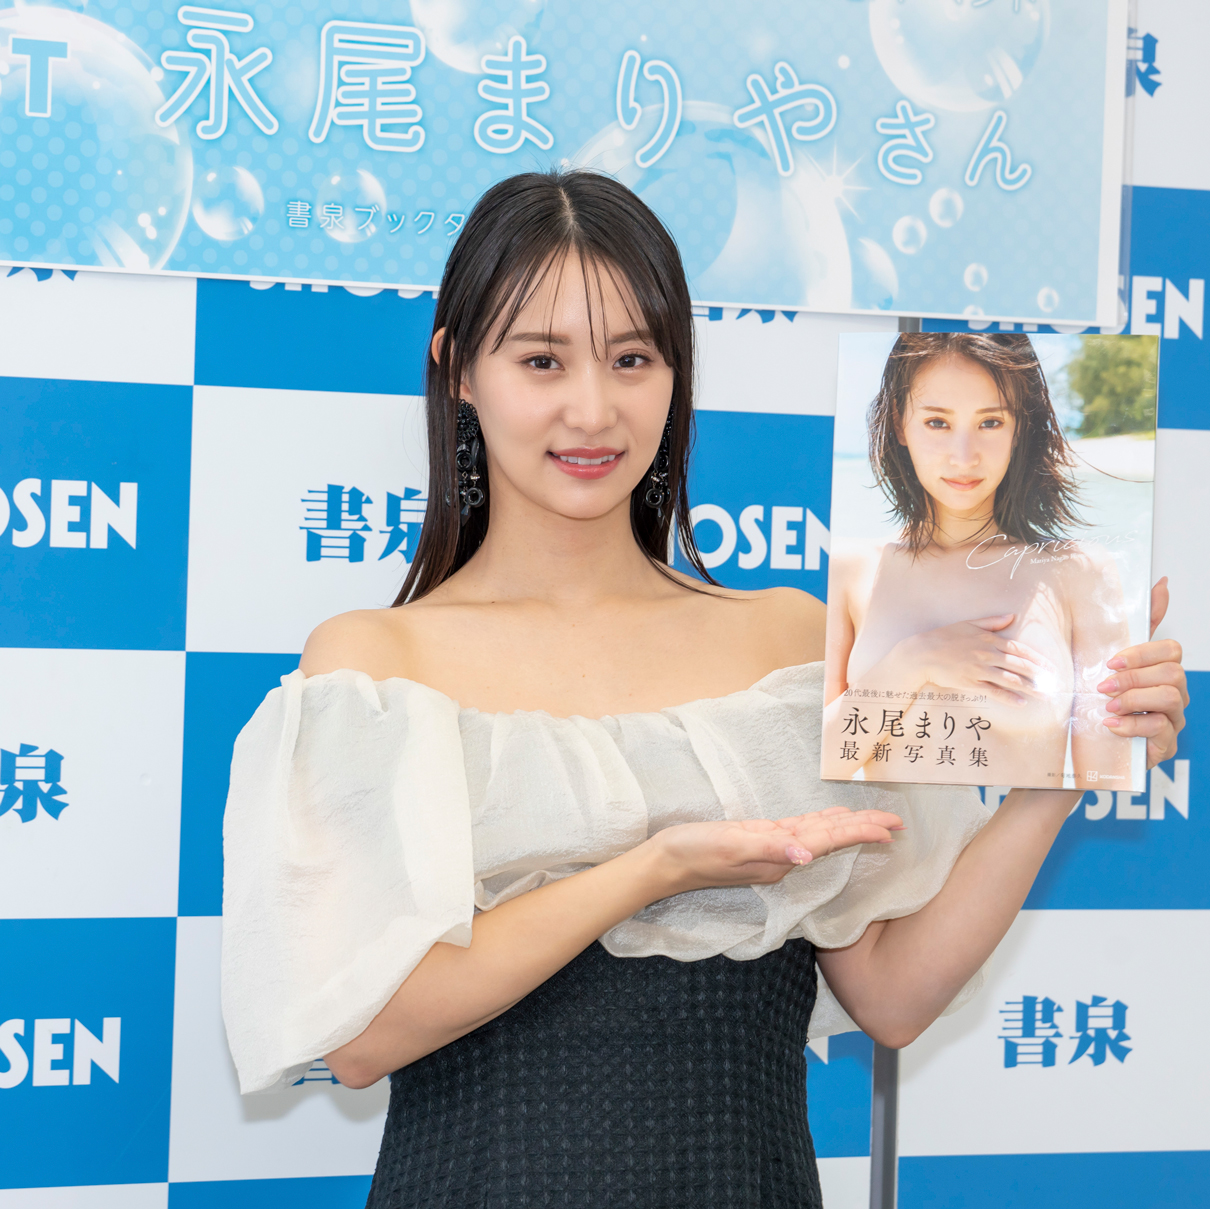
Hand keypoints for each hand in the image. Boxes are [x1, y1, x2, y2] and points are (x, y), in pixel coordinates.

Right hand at [647, 807, 903, 894]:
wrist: (663, 864)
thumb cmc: (694, 852)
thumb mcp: (730, 847)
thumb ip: (769, 849)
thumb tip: (807, 855)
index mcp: (779, 856)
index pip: (828, 841)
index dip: (860, 833)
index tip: (890, 830)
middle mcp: (781, 856)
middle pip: (831, 839)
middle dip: (864, 830)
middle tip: (897, 823)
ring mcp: (770, 850)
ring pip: (819, 835)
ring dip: (847, 828)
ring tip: (874, 822)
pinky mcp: (757, 841)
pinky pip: (800, 833)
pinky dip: (821, 826)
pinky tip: (828, 822)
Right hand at [896, 614, 1051, 704]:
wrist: (922, 653)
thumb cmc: (944, 637)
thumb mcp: (968, 624)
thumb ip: (991, 622)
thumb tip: (1011, 616)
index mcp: (988, 639)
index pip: (1019, 649)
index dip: (1037, 659)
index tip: (1050, 667)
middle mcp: (987, 654)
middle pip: (1019, 665)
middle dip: (1039, 675)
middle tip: (1053, 683)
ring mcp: (979, 669)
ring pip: (1010, 679)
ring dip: (1029, 688)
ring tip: (1044, 695)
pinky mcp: (970, 683)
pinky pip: (993, 691)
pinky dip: (1008, 697)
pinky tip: (1020, 703)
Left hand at [1097, 577, 1187, 766]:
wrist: (1094, 744)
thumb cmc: (1106, 699)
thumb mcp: (1113, 661)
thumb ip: (1138, 626)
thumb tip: (1161, 584)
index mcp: (1162, 671)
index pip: (1171, 650)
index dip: (1143, 652)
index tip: (1111, 661)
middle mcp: (1174, 693)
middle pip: (1173, 674)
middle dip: (1135, 677)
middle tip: (1103, 686)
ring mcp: (1173, 719)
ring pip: (1170, 698)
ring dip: (1134, 700)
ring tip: (1107, 706)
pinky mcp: (1166, 744)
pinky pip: (1161, 729)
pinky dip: (1133, 725)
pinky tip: (1111, 725)